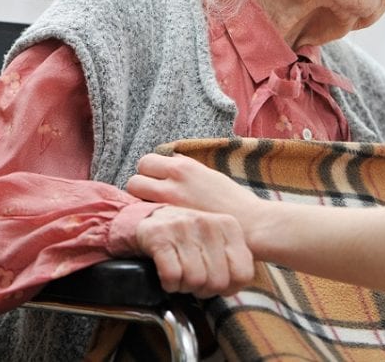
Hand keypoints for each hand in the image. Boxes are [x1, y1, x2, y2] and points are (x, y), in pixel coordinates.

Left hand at [127, 153, 252, 216]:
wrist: (250, 225)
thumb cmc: (233, 201)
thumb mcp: (210, 175)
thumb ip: (188, 168)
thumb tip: (172, 159)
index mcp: (184, 167)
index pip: (147, 162)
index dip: (149, 172)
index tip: (156, 181)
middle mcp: (173, 181)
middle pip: (134, 179)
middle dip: (140, 188)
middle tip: (153, 198)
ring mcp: (169, 204)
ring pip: (136, 200)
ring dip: (141, 204)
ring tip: (155, 212)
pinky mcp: (171, 224)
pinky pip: (147, 218)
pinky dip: (150, 220)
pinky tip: (162, 225)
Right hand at [135, 205, 253, 297]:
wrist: (151, 219)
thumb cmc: (189, 238)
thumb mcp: (218, 242)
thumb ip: (233, 261)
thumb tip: (234, 287)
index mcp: (229, 226)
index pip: (243, 274)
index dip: (229, 288)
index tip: (218, 285)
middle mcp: (209, 224)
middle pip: (218, 281)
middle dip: (204, 289)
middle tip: (195, 281)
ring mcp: (184, 228)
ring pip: (195, 280)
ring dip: (185, 287)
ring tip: (181, 276)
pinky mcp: (160, 237)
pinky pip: (172, 276)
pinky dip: (169, 284)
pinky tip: (168, 276)